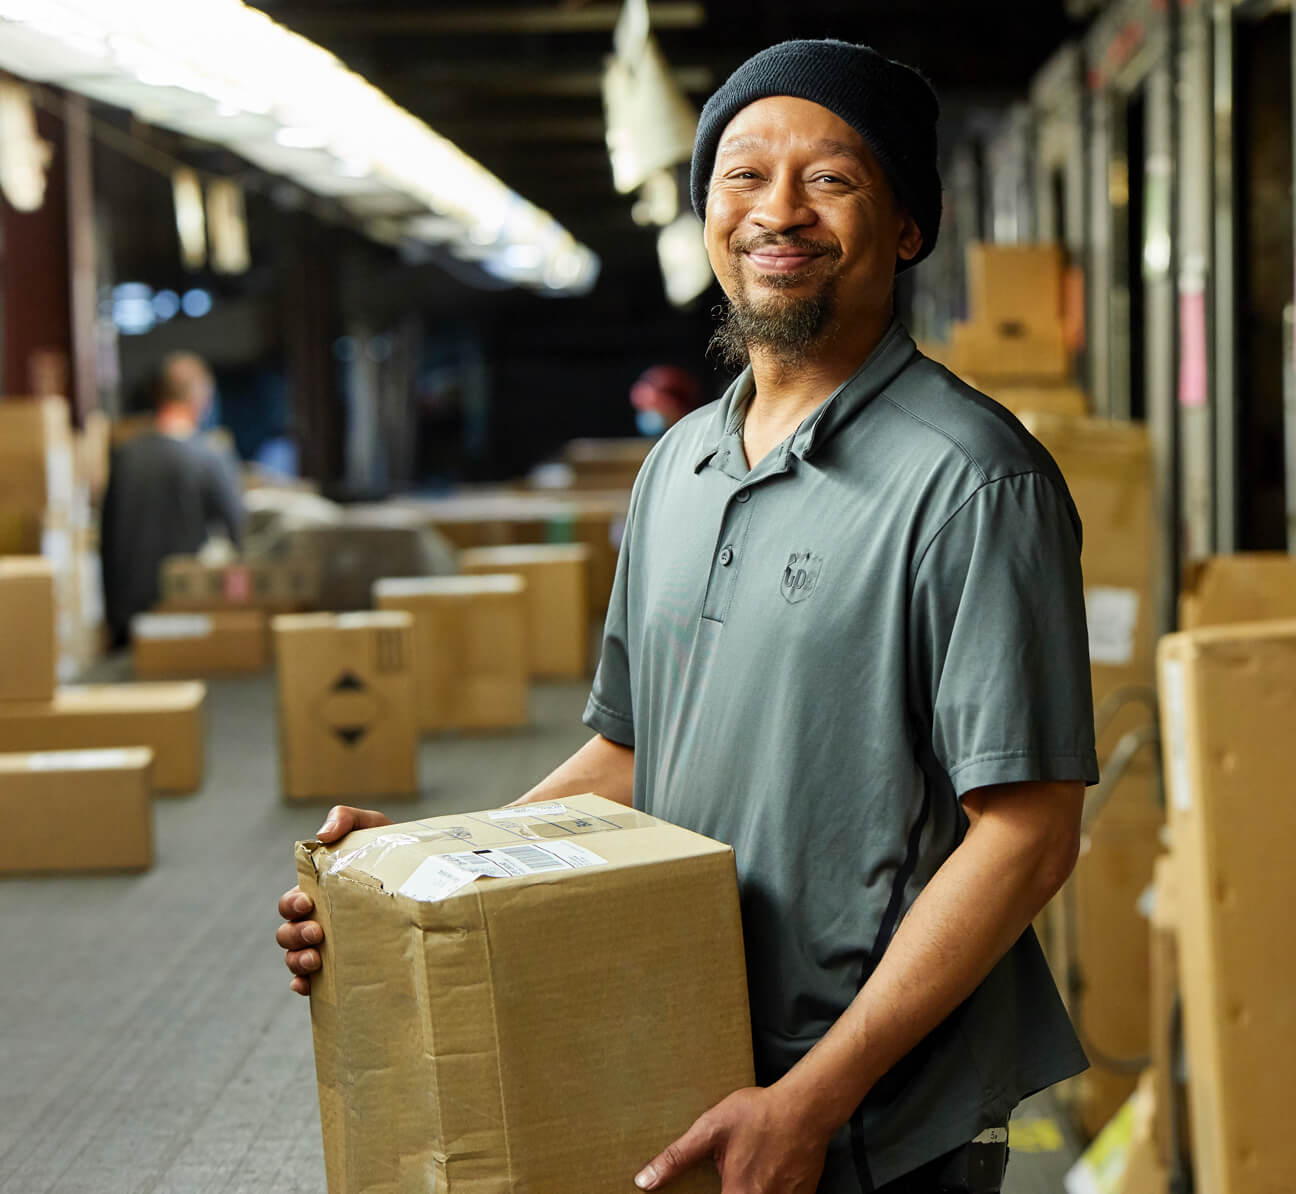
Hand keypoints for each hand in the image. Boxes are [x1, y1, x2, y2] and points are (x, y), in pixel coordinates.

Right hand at [276, 805, 393, 995]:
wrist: (431, 877)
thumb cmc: (395, 851)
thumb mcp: (373, 826)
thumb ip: (346, 818)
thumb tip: (322, 834)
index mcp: (321, 892)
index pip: (291, 902)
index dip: (291, 906)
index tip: (308, 904)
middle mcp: (321, 920)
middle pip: (288, 932)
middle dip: (294, 934)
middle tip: (317, 932)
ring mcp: (332, 946)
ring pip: (296, 959)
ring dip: (297, 961)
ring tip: (316, 960)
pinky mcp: (347, 966)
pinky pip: (316, 983)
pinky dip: (304, 985)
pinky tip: (308, 985)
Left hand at [635, 1086, 831, 1193]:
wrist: (806, 1106)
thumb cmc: (758, 1114)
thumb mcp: (711, 1128)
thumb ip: (677, 1158)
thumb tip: (643, 1182)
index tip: (716, 1188)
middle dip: (734, 1189)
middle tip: (732, 1174)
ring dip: (753, 1188)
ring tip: (753, 1168)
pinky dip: (774, 1189)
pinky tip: (770, 1170)